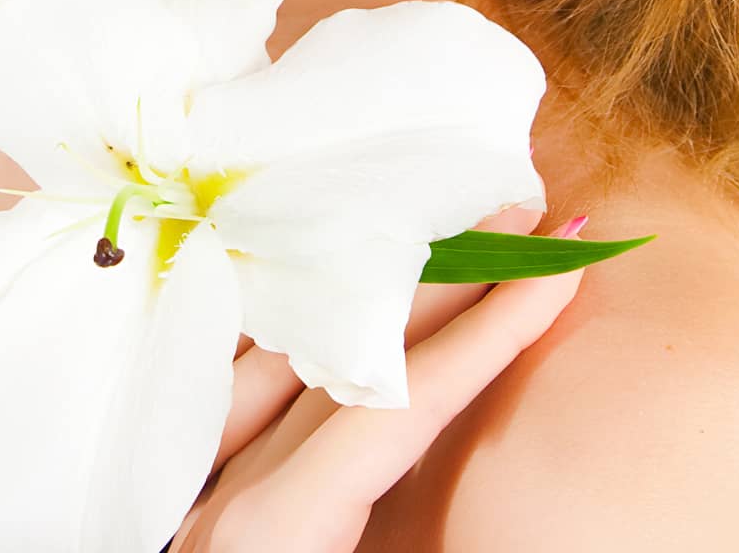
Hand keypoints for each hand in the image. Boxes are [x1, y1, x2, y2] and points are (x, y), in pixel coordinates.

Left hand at [167, 207, 585, 552]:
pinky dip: (312, 333)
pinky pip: (244, 382)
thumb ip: (410, 526)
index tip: (560, 269)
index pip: (397, 404)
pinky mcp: (178, 493)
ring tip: (453, 244)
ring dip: (380, 296)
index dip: (485, 332)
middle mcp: (223, 497)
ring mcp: (193, 488)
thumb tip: (454, 457)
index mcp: (271, 536)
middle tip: (524, 217)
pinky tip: (350, 304)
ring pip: (291, 352)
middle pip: (347, 358)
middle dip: (446, 283)